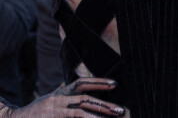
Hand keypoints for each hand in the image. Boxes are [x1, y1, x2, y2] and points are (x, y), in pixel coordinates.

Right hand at [1, 78, 124, 116]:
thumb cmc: (37, 111)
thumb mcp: (53, 98)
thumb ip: (67, 93)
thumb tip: (82, 86)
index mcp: (61, 93)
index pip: (82, 83)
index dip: (99, 82)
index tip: (115, 83)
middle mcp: (58, 100)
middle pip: (85, 100)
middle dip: (104, 105)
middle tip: (121, 110)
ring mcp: (54, 113)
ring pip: (79, 114)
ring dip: (97, 117)